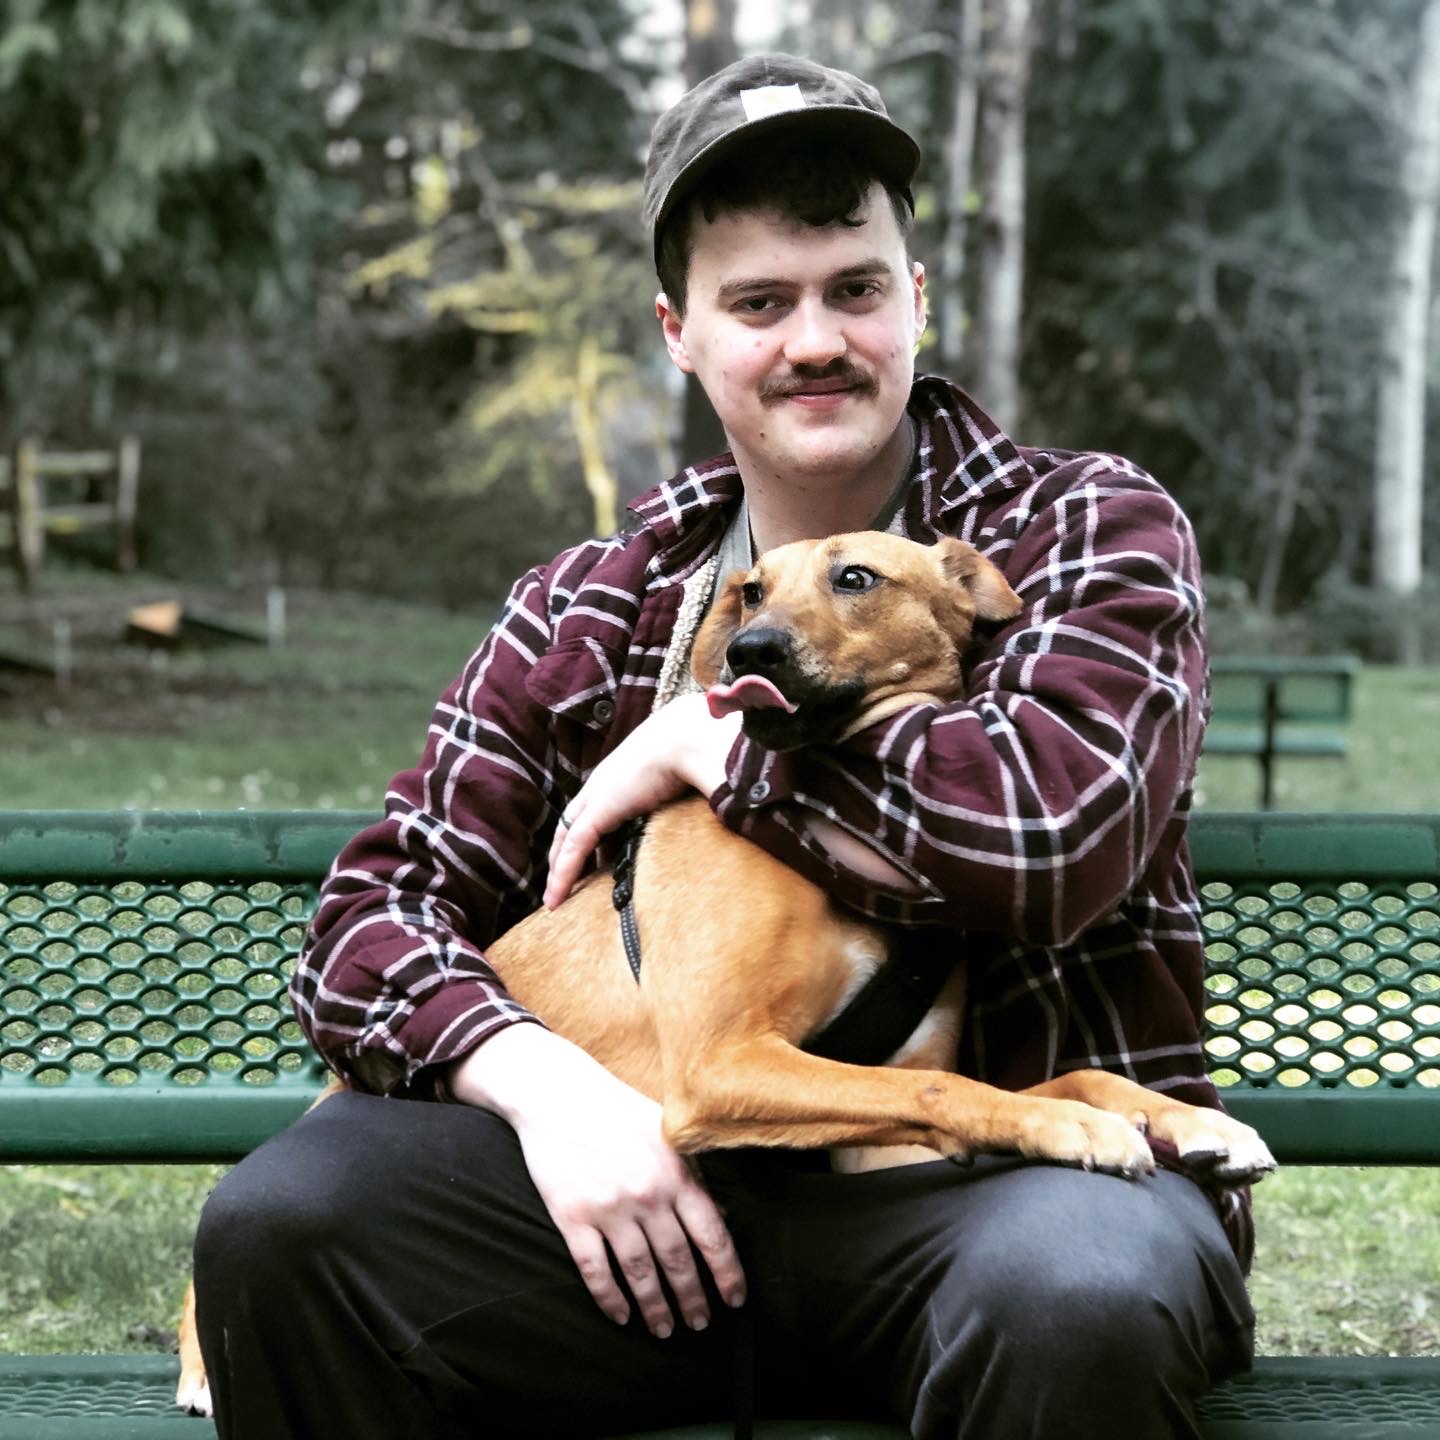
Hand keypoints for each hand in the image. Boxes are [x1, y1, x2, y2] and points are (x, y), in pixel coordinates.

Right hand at [448, 1025, 745, 1336]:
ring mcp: (609, 1208)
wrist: (557, 1094)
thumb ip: (692, 1173)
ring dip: (656, 1308)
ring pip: (640, 1273)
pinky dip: (610, 1299)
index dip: (727, 1274)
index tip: (735, 1300)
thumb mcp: (665, 1132)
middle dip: (693, 1300)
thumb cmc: (616, 1110)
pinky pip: (595, 1270)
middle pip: (678, 1262)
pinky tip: (621, 1316)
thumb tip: (720, 1216)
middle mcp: (647, 1195)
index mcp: (677, 1173)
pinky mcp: (573, 1217)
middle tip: (699, 1324)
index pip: (712, 1236)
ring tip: (665, 1330)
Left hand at [545, 694, 740, 907]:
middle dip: (562, 854)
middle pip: (570, 825)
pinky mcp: (598, 812)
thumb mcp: (681, 774)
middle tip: (560, 883)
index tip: (586, 859)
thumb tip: (705, 801)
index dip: (583, 833)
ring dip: (558, 870)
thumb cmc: (692, 749)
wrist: (688, 738)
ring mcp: (596, 798)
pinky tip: (556, 898)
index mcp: (617, 776)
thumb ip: (681, 790)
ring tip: (554, 899)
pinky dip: (563, 875)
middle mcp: (600, 785)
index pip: (590, 810)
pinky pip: (574, 850)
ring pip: (566, 841)